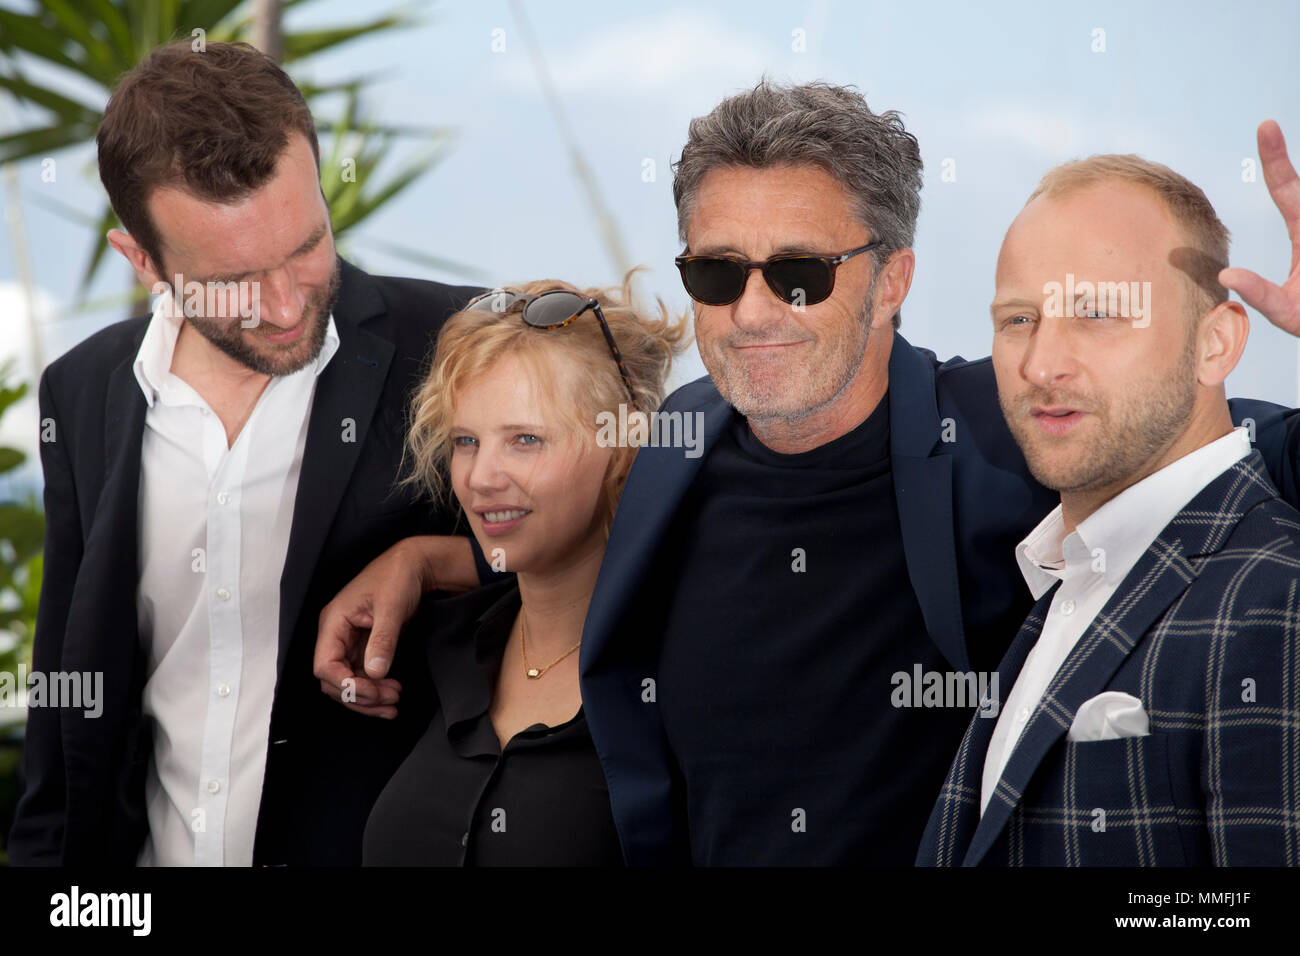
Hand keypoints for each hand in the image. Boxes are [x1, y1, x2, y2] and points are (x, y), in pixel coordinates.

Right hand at [314, 537, 430, 718]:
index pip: (324, 665)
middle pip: (333, 680)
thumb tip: (374, 673)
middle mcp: (335, 635)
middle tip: (390, 699)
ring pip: (348, 682)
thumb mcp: (392, 608)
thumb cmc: (397, 577)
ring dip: (369, 697)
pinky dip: (375, 689)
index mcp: (334, 622)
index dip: (344, 684)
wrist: (414, 566)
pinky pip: (362, 676)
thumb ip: (382, 640)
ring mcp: (349, 642)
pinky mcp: (363, 647)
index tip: (371, 692)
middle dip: (360, 695)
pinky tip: (392, 694)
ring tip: (394, 702)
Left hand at [1220, 121, 1299, 334]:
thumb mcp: (1285, 312)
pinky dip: (1292, 273)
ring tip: (1296, 270)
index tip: (1265, 125)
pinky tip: (1284, 271)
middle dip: (1281, 160)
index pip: (1287, 189)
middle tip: (1266, 126)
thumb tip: (1226, 276)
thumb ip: (1260, 294)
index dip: (1275, 159)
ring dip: (1298, 258)